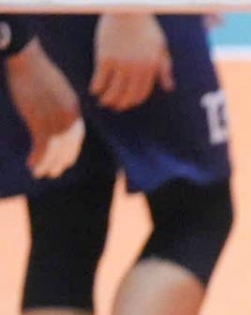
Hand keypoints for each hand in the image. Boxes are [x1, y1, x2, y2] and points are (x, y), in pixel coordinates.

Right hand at [4, 40, 82, 177]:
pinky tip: (32, 165)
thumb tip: (50, 111)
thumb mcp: (52, 87)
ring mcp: (56, 120)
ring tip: (41, 173)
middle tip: (55, 171)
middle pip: (70, 146)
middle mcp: (69, 117)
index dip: (71, 149)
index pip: (77, 135)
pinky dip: (38, 159)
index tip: (66, 158)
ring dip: (48, 164)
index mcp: (73, 107)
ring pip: (56, 150)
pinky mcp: (40, 122)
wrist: (26, 58)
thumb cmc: (34, 69)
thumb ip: (56, 103)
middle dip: (62, 160)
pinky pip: (42, 148)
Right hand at [92, 14, 172, 110]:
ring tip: (103, 102)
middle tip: (114, 107)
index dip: (134, 101)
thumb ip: (164, 69)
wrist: (128, 10)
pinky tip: (94, 91)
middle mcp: (136, 69)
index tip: (127, 104)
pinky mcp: (105, 57)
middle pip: (127, 94)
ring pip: (113, 90)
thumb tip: (169, 88)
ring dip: (108, 99)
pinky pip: (100, 78)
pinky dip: (97, 87)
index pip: (142, 92)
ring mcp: (121, 64)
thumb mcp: (160, 48)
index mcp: (150, 67)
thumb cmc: (145, 27)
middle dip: (121, 104)